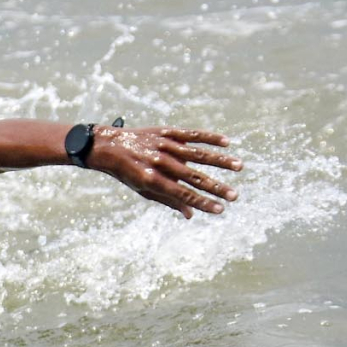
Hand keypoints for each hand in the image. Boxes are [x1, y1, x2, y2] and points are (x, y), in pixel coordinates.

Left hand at [87, 126, 242, 218]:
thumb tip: (191, 215)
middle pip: (194, 177)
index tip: (220, 210)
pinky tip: (227, 142)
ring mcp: (163, 145)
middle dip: (216, 188)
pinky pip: (191, 134)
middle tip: (235, 196)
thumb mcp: (142, 190)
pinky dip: (209, 138)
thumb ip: (167, 200)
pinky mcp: (166, 132)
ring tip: (239, 167)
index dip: (203, 203)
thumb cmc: (126, 172)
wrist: (107, 146)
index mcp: (152, 179)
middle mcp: (159, 162)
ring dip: (220, 161)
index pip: (183, 194)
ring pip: (198, 154)